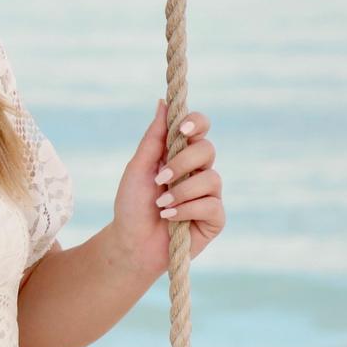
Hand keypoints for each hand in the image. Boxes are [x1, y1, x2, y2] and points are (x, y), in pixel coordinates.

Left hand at [112, 99, 225, 274]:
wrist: (131, 243)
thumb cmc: (132, 205)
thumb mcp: (139, 167)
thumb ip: (154, 137)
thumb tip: (163, 102)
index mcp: (181, 154)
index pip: (200, 128)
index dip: (196, 123)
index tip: (181, 129)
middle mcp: (199, 171)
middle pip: (207, 149)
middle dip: (182, 163)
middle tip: (160, 177)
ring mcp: (209, 195)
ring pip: (212, 178)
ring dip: (182, 191)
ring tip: (160, 204)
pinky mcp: (215, 219)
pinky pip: (211, 205)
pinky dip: (186, 210)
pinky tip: (170, 218)